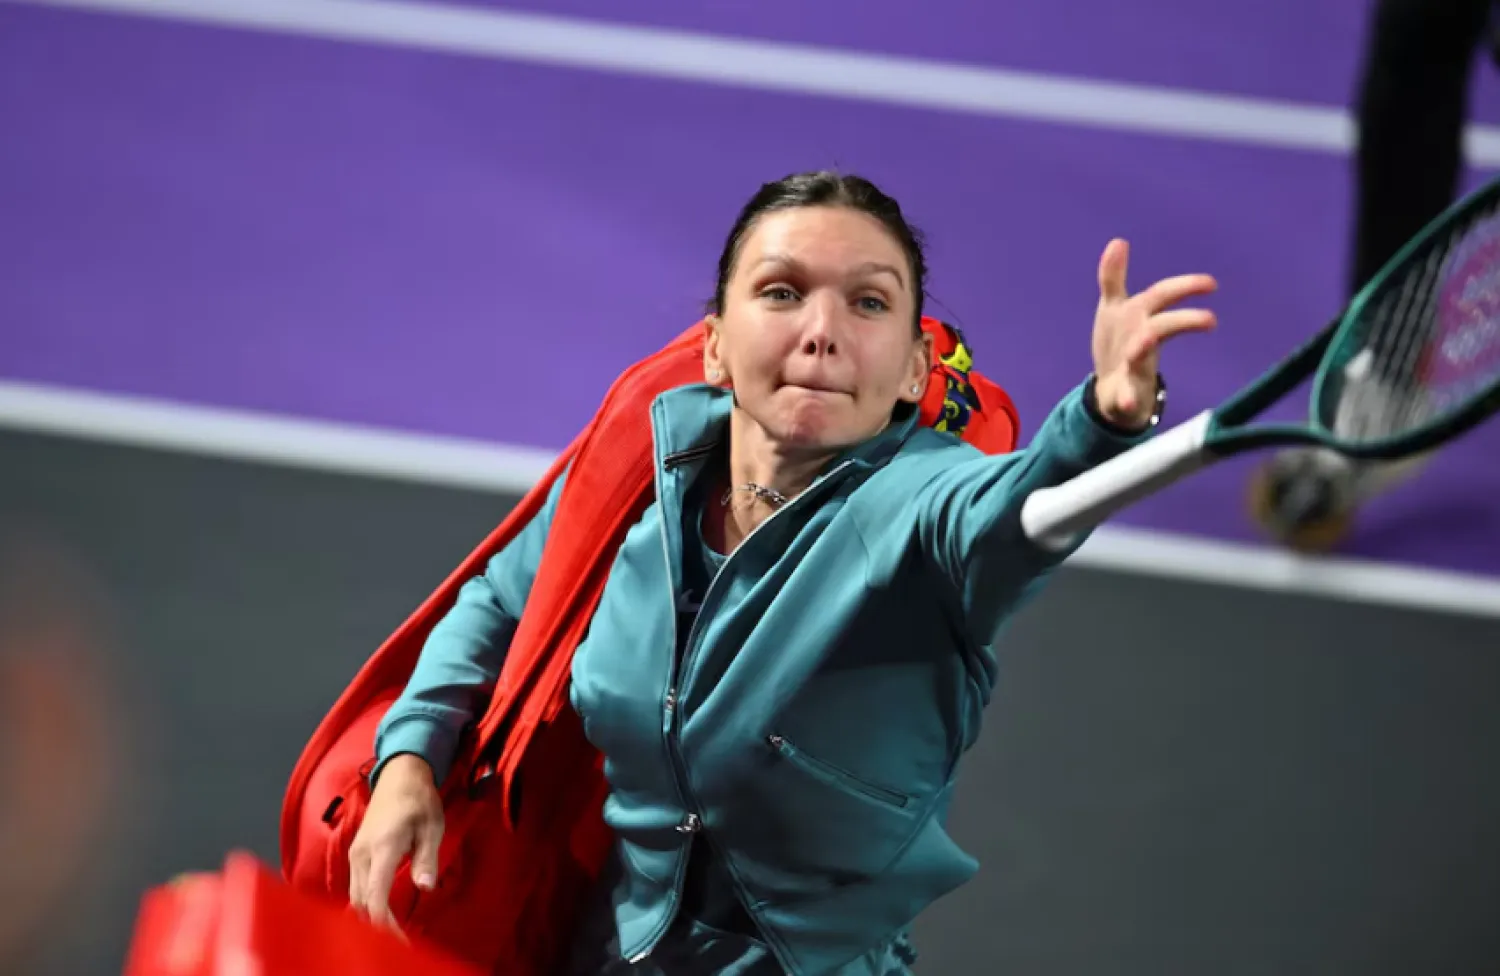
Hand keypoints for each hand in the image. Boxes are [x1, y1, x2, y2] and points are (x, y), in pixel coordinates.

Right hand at [347, 754, 443, 932]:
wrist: (400, 774)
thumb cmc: (420, 799)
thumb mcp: (433, 826)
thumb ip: (427, 858)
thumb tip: (425, 887)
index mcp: (383, 848)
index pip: (375, 896)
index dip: (385, 923)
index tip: (400, 939)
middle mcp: (362, 854)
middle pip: (361, 902)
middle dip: (378, 926)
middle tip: (401, 941)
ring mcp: (355, 853)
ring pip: (355, 896)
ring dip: (371, 915)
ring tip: (393, 931)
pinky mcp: (356, 853)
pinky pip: (356, 885)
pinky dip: (367, 902)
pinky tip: (384, 911)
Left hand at [1091, 239, 1217, 427]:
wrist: (1112, 392)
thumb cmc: (1120, 344)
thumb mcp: (1114, 308)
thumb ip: (1114, 276)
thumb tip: (1118, 241)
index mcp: (1141, 317)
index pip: (1163, 296)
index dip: (1185, 286)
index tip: (1212, 284)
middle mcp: (1142, 341)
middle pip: (1162, 326)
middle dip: (1182, 321)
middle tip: (1211, 320)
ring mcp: (1135, 368)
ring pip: (1142, 359)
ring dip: (1144, 349)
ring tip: (1146, 342)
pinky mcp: (1125, 393)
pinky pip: (1127, 397)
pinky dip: (1126, 400)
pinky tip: (1124, 405)